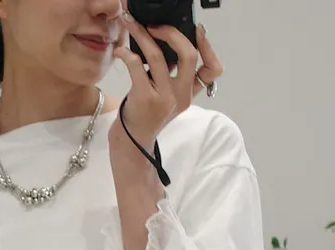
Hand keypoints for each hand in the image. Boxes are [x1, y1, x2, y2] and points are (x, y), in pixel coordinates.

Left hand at [112, 12, 223, 150]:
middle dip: (172, 33)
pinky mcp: (145, 98)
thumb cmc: (147, 115)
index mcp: (189, 93)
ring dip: (142, 34)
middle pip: (188, 55)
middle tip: (155, 26)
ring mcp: (164, 98)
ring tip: (131, 24)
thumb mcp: (168, 97)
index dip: (209, 47)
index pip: (213, 70)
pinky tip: (121, 51)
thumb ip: (174, 75)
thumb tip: (167, 41)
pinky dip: (127, 53)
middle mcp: (181, 96)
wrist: (133, 140)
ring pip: (157, 55)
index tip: (198, 30)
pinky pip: (136, 66)